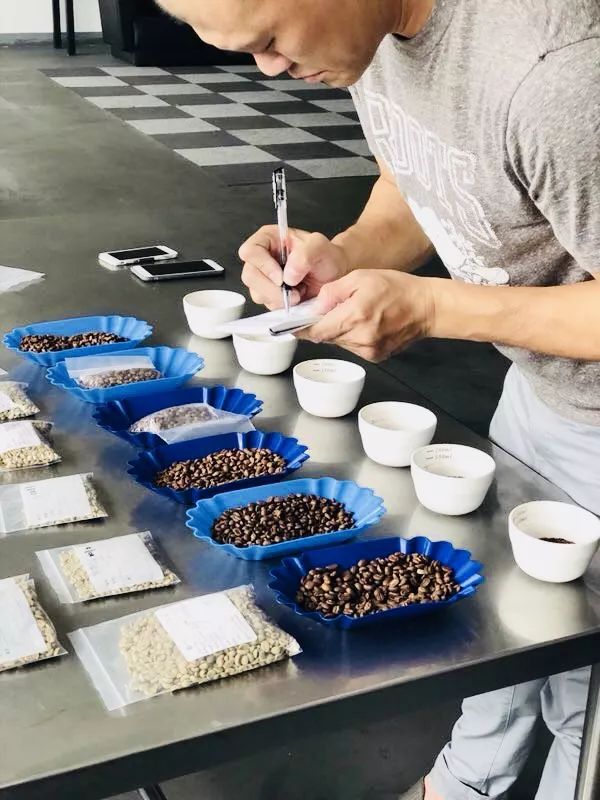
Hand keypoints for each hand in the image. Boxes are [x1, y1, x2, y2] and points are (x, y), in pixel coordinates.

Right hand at [238, 225, 349, 309]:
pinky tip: (296, 299)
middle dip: (271, 289)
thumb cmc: (327, 257)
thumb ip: (305, 255)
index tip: (281, 278)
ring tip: (298, 293)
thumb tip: (288, 275)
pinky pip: (267, 304)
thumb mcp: (320, 247)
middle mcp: (262, 258)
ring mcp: (264, 278)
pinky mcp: (269, 295)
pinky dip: (282, 306)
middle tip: (293, 293)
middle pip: (250, 276)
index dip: (263, 266)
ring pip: (257, 293)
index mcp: (268, 239)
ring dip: (278, 298)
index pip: (250, 251)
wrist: (335, 275)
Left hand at [298, 269, 434, 361]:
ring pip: (339, 343)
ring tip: (354, 313)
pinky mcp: (375, 357)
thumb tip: (315, 306)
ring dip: (338, 330)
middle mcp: (360, 338)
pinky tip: (365, 323)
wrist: (427, 307)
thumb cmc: (397, 288)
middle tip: (329, 310)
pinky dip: (351, 336)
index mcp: (355, 316)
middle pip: (326, 337)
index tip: (289, 325)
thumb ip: (333, 291)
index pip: (316, 330)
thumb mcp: (360, 277)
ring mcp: (368, 350)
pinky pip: (353, 347)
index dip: (300, 328)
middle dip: (323, 324)